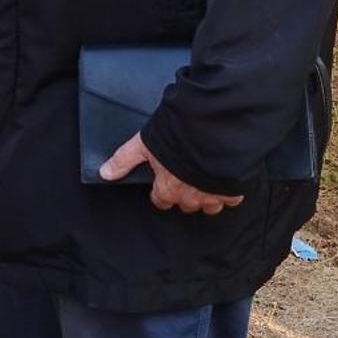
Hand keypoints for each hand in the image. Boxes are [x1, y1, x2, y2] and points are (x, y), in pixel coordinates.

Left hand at [99, 132, 243, 215]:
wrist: (213, 131)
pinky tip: (225, 179)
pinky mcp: (232, 189)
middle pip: (185, 204)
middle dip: (184, 194)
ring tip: (205, 180)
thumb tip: (104, 173)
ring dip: (206, 196)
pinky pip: (231, 198)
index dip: (160, 192)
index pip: (161, 201)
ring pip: (209, 205)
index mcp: (168, 188)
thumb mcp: (144, 144)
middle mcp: (190, 197)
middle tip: (185, 177)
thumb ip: (124, 159)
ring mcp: (213, 195)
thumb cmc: (178, 136)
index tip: (162, 185)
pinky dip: (228, 191)